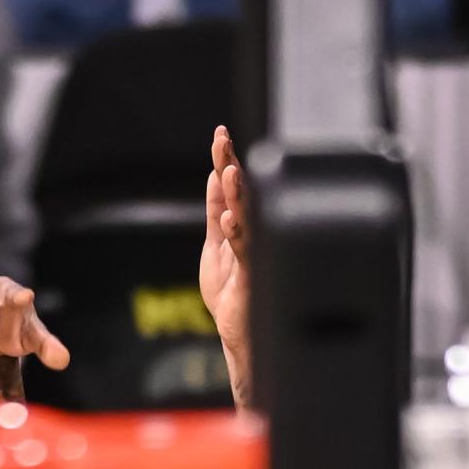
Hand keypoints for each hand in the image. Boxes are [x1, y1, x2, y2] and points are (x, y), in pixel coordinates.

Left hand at [201, 123, 249, 344]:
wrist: (241, 335)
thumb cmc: (230, 294)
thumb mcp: (214, 247)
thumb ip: (215, 214)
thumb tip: (214, 176)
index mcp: (240, 226)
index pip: (233, 187)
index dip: (226, 159)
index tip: (220, 134)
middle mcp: (251, 235)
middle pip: (241, 194)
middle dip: (230, 165)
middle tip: (222, 140)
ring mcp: (254, 254)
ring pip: (247, 217)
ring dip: (237, 193)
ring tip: (228, 170)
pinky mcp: (254, 276)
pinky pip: (247, 251)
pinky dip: (238, 233)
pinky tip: (229, 216)